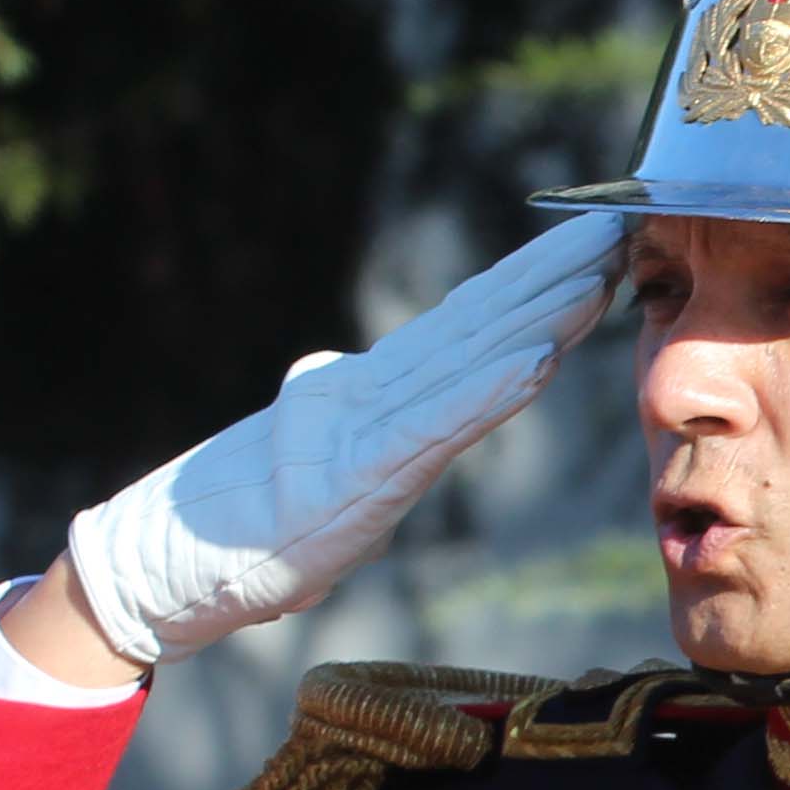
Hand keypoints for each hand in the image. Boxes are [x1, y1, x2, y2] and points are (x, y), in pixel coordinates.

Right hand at [56, 213, 625, 669]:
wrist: (171, 562)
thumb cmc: (248, 520)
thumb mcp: (319, 458)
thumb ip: (345, 417)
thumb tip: (342, 373)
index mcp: (375, 390)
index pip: (468, 326)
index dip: (531, 283)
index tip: (592, 246)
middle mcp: (376, 392)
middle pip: (480, 323)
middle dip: (551, 276)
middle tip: (618, 227)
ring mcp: (368, 426)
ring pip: (470, 362)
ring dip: (538, 319)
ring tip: (596, 277)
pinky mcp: (362, 473)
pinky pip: (438, 428)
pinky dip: (489, 393)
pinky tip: (536, 360)